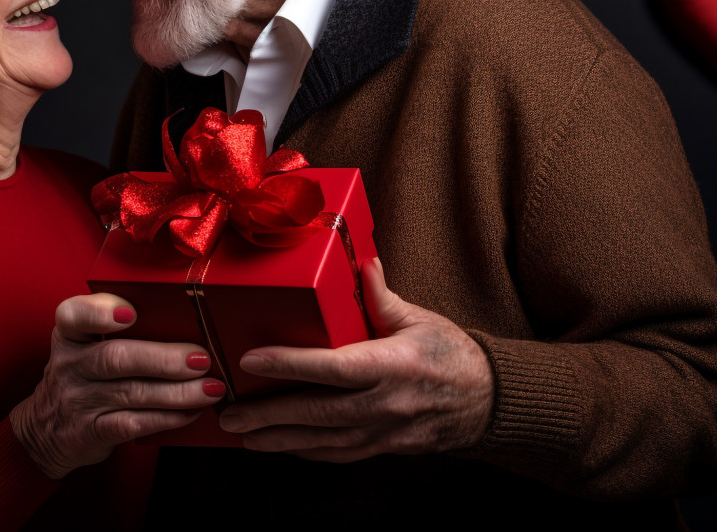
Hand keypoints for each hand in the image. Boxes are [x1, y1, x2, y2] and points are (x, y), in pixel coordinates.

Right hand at [10, 293, 222, 477]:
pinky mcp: (91, 431)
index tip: (131, 313)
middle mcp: (70, 364)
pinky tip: (190, 412)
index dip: (100, 312)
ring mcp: (78, 400)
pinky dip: (166, 418)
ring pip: (131, 393)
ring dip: (177, 392)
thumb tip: (187, 324)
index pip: (74, 315)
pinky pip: (133, 424)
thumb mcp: (84, 346)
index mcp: (69, 334)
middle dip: (164, 359)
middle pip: (116, 357)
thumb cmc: (84, 375)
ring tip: (210, 388)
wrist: (47, 430)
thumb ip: (119, 332)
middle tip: (201, 359)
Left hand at [218, 257, 493, 461]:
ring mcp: (385, 432)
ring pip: (323, 440)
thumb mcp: (420, 318)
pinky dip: (305, 451)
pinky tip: (278, 446)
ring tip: (241, 434)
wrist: (488, 401)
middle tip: (229, 411)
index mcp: (394, 365)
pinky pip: (338, 454)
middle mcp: (387, 403)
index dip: (291, 364)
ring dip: (279, 439)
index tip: (253, 359)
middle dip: (270, 414)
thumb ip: (383, 296)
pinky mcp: (384, 448)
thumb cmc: (451, 353)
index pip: (334, 366)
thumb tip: (362, 262)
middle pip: (319, 412)